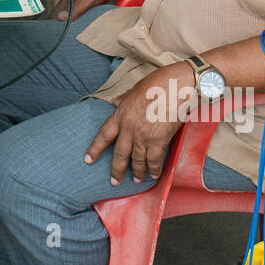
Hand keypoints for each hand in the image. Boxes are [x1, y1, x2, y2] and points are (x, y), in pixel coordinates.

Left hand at [84, 67, 183, 184]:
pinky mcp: (159, 140)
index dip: (95, 149)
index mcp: (120, 114)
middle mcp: (129, 128)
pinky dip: (154, 169)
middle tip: (114, 181)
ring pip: (137, 160)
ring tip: (136, 180)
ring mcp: (143, 135)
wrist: (177, 86)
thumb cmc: (157, 84)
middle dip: (116, 170)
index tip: (88, 159)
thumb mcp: (134, 89)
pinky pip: (154, 160)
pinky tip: (154, 175)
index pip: (103, 135)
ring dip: (137, 172)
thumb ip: (123, 99)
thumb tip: (114, 102)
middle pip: (119, 154)